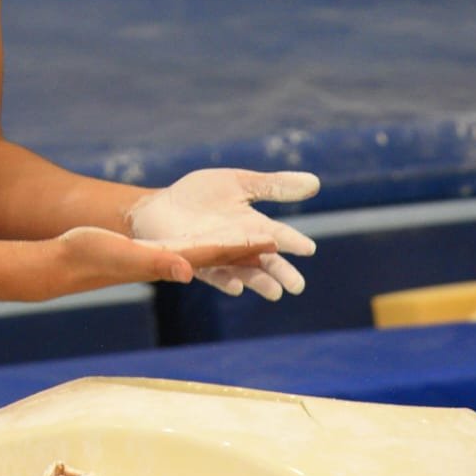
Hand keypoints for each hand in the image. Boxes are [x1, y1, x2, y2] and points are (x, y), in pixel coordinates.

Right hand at [38, 226, 275, 301]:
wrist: (66, 263)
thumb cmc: (89, 256)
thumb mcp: (122, 255)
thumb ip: (155, 263)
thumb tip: (188, 272)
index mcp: (170, 261)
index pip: (217, 254)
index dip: (246, 248)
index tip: (274, 241)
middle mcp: (173, 263)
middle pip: (221, 256)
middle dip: (251, 254)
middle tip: (285, 245)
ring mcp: (163, 260)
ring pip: (209, 254)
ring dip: (236, 251)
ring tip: (263, 246)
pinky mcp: (152, 253)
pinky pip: (190, 249)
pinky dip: (211, 245)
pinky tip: (219, 242)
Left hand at [129, 169, 319, 301]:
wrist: (159, 206)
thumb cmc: (201, 195)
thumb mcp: (239, 183)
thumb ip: (273, 186)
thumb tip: (315, 183)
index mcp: (253, 225)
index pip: (278, 235)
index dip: (293, 241)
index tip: (308, 248)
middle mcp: (239, 245)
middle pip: (265, 261)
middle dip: (281, 273)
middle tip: (297, 286)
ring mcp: (217, 255)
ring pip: (243, 272)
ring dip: (258, 282)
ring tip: (275, 292)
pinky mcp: (194, 262)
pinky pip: (211, 274)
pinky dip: (224, 281)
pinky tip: (236, 287)